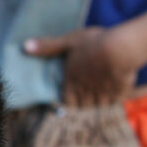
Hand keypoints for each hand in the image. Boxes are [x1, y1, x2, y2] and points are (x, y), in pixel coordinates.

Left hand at [23, 26, 138, 106]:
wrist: (121, 48)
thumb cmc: (93, 43)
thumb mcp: (68, 41)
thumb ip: (48, 47)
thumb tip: (24, 47)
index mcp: (72, 80)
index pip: (67, 99)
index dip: (67, 100)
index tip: (68, 98)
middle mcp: (86, 89)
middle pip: (82, 104)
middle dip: (82, 103)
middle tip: (83, 98)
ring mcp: (103, 91)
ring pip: (98, 104)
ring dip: (97, 102)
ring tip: (98, 97)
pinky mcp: (120, 90)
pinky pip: (115, 100)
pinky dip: (113, 99)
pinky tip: (114, 93)